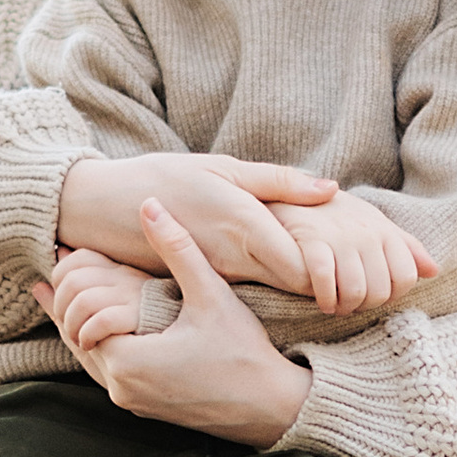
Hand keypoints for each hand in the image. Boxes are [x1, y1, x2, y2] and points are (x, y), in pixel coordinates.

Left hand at [37, 204, 310, 445]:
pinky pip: (108, 372)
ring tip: (57, 297)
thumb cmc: (244, 353)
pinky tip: (94, 331)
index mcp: (127, 362)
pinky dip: (97, 346)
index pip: (78, 315)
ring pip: (89, 358)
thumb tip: (150, 204)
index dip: (70, 282)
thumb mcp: (210, 295)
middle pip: (76, 339)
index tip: (60, 253)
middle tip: (48, 272)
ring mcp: (132, 401)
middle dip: (63, 305)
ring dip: (77, 325)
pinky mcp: (145, 407)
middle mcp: (121, 388)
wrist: (273, 409)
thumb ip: (177, 249)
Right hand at [54, 151, 333, 293]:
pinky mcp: (208, 284)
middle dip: (328, 280)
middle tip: (350, 269)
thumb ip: (278, 182)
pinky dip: (274, 281)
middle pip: (299, 286)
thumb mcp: (223, 168)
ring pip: (277, 289)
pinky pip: (251, 288)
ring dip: (303, 282)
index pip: (307, 268)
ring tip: (326, 267)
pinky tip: (284, 267)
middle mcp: (236, 259)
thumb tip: (331, 189)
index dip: (336, 270)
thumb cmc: (167, 177)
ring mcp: (221, 276)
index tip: (352, 258)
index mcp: (245, 226)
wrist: (103, 209)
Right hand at [290, 192, 437, 314]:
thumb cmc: (337, 215)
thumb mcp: (374, 224)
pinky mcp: (312, 240)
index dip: (392, 295)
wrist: (293, 193)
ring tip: (337, 306)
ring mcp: (340, 237)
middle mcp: (367, 233)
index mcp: (385, 230)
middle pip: (380, 290)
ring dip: (346, 308)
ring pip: (356, 291)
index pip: (406, 277)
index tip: (374, 296)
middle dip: (366, 306)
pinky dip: (325, 299)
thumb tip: (434, 271)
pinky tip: (323, 301)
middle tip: (352, 305)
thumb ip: (405, 247)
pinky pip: (325, 281)